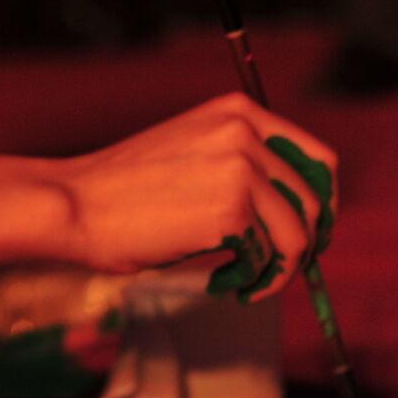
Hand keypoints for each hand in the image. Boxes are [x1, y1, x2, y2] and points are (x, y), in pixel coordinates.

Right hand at [58, 95, 331, 295]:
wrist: (76, 204)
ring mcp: (241, 170)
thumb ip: (240, 164)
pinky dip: (254, 281)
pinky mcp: (232, 212)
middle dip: (306, 244)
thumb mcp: (191, 151)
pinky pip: (267, 258)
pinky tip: (225, 285)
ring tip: (248, 284)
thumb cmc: (124, 189)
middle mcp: (246, 133)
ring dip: (280, 271)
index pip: (317, 160)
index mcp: (238, 112)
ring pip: (297, 236)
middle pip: (312, 201)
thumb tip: (294, 213)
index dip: (322, 204)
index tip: (311, 234)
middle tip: (279, 271)